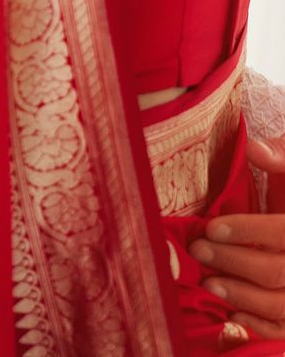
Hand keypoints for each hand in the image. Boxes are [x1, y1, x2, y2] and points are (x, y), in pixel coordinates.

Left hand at [189, 137, 284, 338]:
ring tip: (208, 282)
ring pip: (282, 305)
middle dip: (234, 262)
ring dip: (242, 296)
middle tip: (198, 251)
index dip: (248, 231)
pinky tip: (232, 312)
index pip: (283, 232)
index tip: (212, 228)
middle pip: (278, 271)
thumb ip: (282, 154)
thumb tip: (255, 149)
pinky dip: (260, 326)